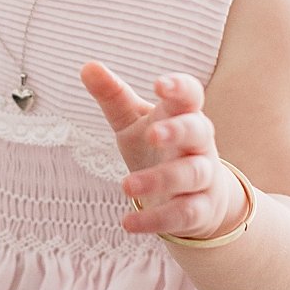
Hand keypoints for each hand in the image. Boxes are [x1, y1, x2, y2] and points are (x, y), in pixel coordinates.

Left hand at [80, 62, 244, 239]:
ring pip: (192, 174)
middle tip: (153, 133)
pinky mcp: (199, 210)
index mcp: (183, 115)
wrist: (196, 196)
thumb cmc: (159, 148)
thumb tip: (86, 65)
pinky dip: (157, 220)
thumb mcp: (133, 121)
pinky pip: (184, 214)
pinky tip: (128, 224)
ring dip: (161, 179)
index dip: (180, 87)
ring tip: (126, 186)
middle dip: (178, 131)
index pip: (190, 95)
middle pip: (199, 131)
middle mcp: (198, 144)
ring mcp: (202, 177)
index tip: (160, 85)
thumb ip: (113, 95)